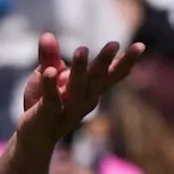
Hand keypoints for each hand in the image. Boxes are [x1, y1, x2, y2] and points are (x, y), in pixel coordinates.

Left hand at [20, 34, 144, 141]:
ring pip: (77, 87)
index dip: (125, 62)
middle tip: (114, 44)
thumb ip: (50, 57)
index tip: (140, 46)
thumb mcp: (48, 77)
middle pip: (97, 79)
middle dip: (105, 62)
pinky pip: (51, 99)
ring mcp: (68, 109)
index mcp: (89, 90)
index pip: (110, 74)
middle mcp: (84, 100)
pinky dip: (50, 85)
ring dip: (80, 69)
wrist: (33, 138)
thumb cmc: (45, 105)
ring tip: (82, 50)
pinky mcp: (49, 115)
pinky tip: (50, 71)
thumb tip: (46, 34)